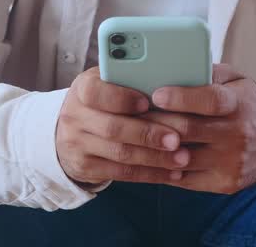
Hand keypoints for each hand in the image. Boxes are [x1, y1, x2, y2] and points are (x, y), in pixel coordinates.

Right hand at [56, 67, 190, 185]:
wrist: (73, 130)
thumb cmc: (104, 100)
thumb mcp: (109, 84)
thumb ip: (131, 82)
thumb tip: (170, 85)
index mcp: (83, 88)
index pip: (95, 92)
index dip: (122, 98)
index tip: (148, 103)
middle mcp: (75, 116)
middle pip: (113, 128)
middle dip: (148, 134)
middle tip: (177, 138)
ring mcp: (78, 144)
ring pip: (120, 153)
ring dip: (155, 158)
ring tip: (182, 158)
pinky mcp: (86, 168)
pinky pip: (122, 173)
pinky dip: (151, 173)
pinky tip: (173, 173)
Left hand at [143, 64, 255, 193]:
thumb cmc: (246, 104)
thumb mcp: (235, 80)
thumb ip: (207, 73)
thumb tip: (170, 66)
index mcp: (239, 103)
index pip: (209, 100)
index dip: (181, 97)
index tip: (156, 93)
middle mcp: (238, 133)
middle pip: (188, 130)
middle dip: (155, 122)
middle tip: (131, 115)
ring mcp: (232, 162)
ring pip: (182, 157)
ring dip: (154, 148)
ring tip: (133, 137)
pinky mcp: (226, 183)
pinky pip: (185, 179)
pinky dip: (163, 169)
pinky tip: (149, 158)